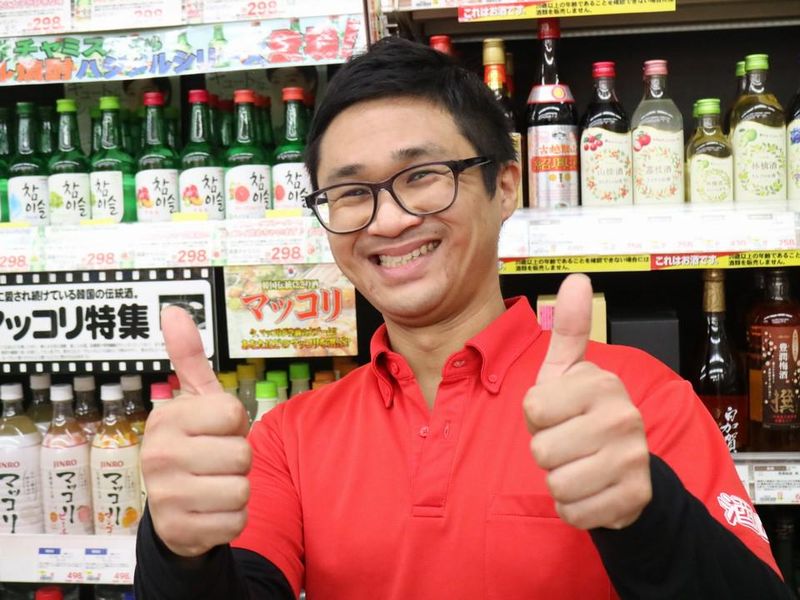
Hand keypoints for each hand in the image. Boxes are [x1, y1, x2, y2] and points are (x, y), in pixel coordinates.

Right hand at [141, 306, 251, 556]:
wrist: (171, 509)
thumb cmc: (192, 444)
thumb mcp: (193, 401)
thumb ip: (188, 358)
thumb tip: (173, 310)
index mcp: (167, 419)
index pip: (234, 412)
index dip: (235, 423)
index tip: (215, 429)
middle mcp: (159, 455)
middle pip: (242, 453)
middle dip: (238, 459)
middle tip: (215, 461)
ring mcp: (166, 495)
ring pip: (242, 488)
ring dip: (237, 489)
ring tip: (213, 484)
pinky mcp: (180, 530)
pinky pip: (237, 521)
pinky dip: (232, 518)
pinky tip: (210, 511)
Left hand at [523, 274, 650, 529]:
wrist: (625, 468)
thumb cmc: (582, 416)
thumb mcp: (569, 373)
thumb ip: (568, 329)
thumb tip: (578, 278)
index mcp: (600, 383)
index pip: (532, 408)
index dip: (537, 416)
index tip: (558, 413)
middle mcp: (622, 417)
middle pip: (541, 449)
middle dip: (547, 452)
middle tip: (570, 443)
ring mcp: (632, 459)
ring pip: (556, 483)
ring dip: (559, 481)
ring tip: (580, 465)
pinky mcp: (633, 497)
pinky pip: (573, 511)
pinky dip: (573, 507)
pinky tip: (592, 490)